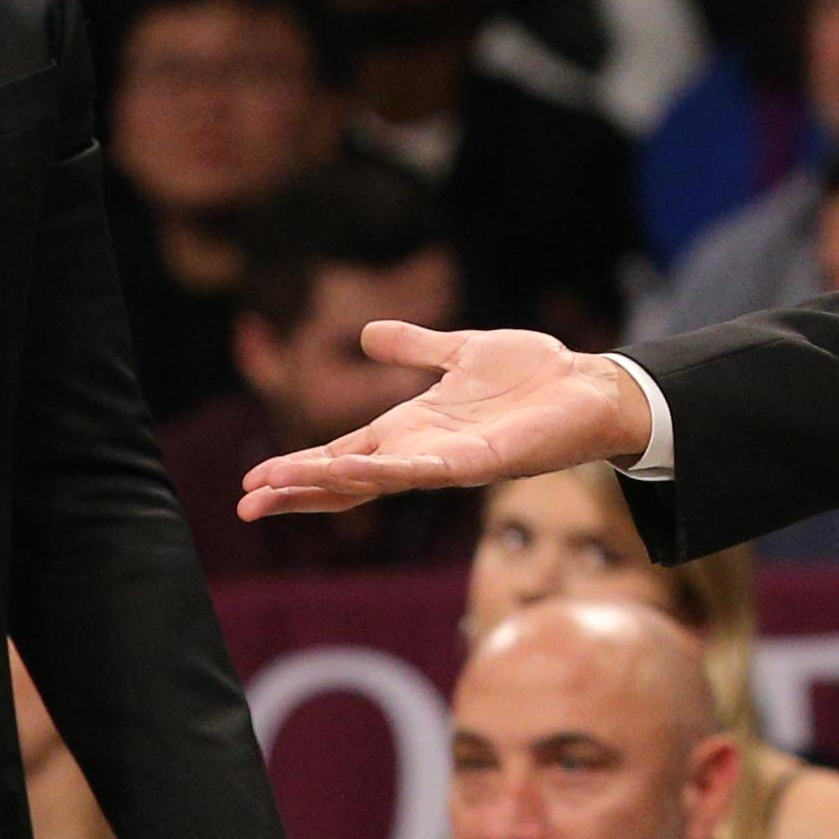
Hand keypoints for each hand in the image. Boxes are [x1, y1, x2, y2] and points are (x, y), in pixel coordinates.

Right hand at [237, 323, 650, 516]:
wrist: (592, 386)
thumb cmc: (534, 374)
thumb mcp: (461, 351)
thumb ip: (415, 346)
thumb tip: (368, 333)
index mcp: (413, 428)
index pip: (343, 453)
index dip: (300, 467)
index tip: (253, 481)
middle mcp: (425, 450)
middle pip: (349, 477)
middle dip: (299, 489)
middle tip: (246, 504)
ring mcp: (451, 461)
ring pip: (378, 478)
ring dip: (329, 482)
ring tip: (280, 486)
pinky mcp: (483, 462)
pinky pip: (427, 470)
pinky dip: (387, 469)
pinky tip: (352, 467)